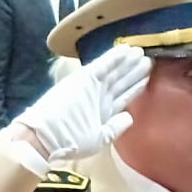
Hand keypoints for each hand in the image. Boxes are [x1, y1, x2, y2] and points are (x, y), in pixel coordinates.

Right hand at [11, 45, 149, 160]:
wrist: (44, 136)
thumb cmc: (69, 142)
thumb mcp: (98, 139)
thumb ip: (115, 127)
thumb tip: (130, 116)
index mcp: (103, 112)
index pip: (123, 96)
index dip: (135, 86)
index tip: (147, 77)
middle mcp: (99, 97)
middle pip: (120, 81)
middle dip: (134, 71)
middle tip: (148, 58)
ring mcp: (91, 87)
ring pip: (114, 72)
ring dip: (127, 62)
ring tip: (141, 52)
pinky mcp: (83, 79)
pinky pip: (102, 66)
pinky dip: (113, 57)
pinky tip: (125, 49)